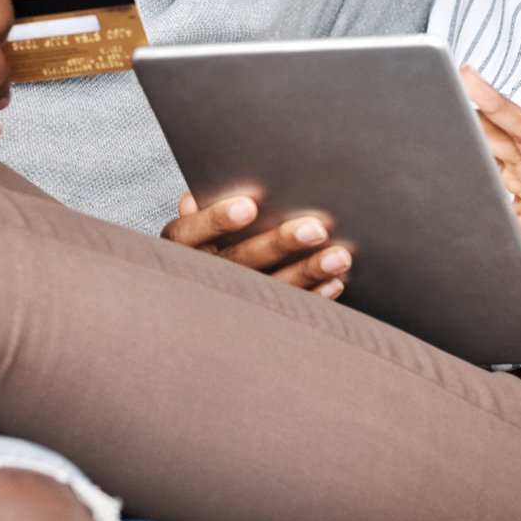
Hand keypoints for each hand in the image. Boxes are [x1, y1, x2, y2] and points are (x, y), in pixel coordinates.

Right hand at [162, 192, 352, 298]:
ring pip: (268, 288)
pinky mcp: (256, 322)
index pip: (189, 233)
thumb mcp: (190, 231)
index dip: (217, 220)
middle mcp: (201, 277)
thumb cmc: (202, 250)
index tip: (248, 207)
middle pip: (238, 260)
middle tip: (316, 229)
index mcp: (180, 249)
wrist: (191, 312)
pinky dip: (313, 297)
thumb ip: (197, 213)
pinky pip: (287, 311)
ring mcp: (229, 303)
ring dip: (307, 272)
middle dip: (279, 244)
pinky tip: (334, 282)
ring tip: (340, 256)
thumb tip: (192, 198)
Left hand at [461, 69, 520, 374]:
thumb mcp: (512, 248)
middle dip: (480, 107)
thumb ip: (486, 229)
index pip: (493, 150)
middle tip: (454, 75)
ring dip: (507, 111)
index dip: (468, 128)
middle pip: (508, 135)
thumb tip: (435, 226)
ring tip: (479, 85)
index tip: (437, 101)